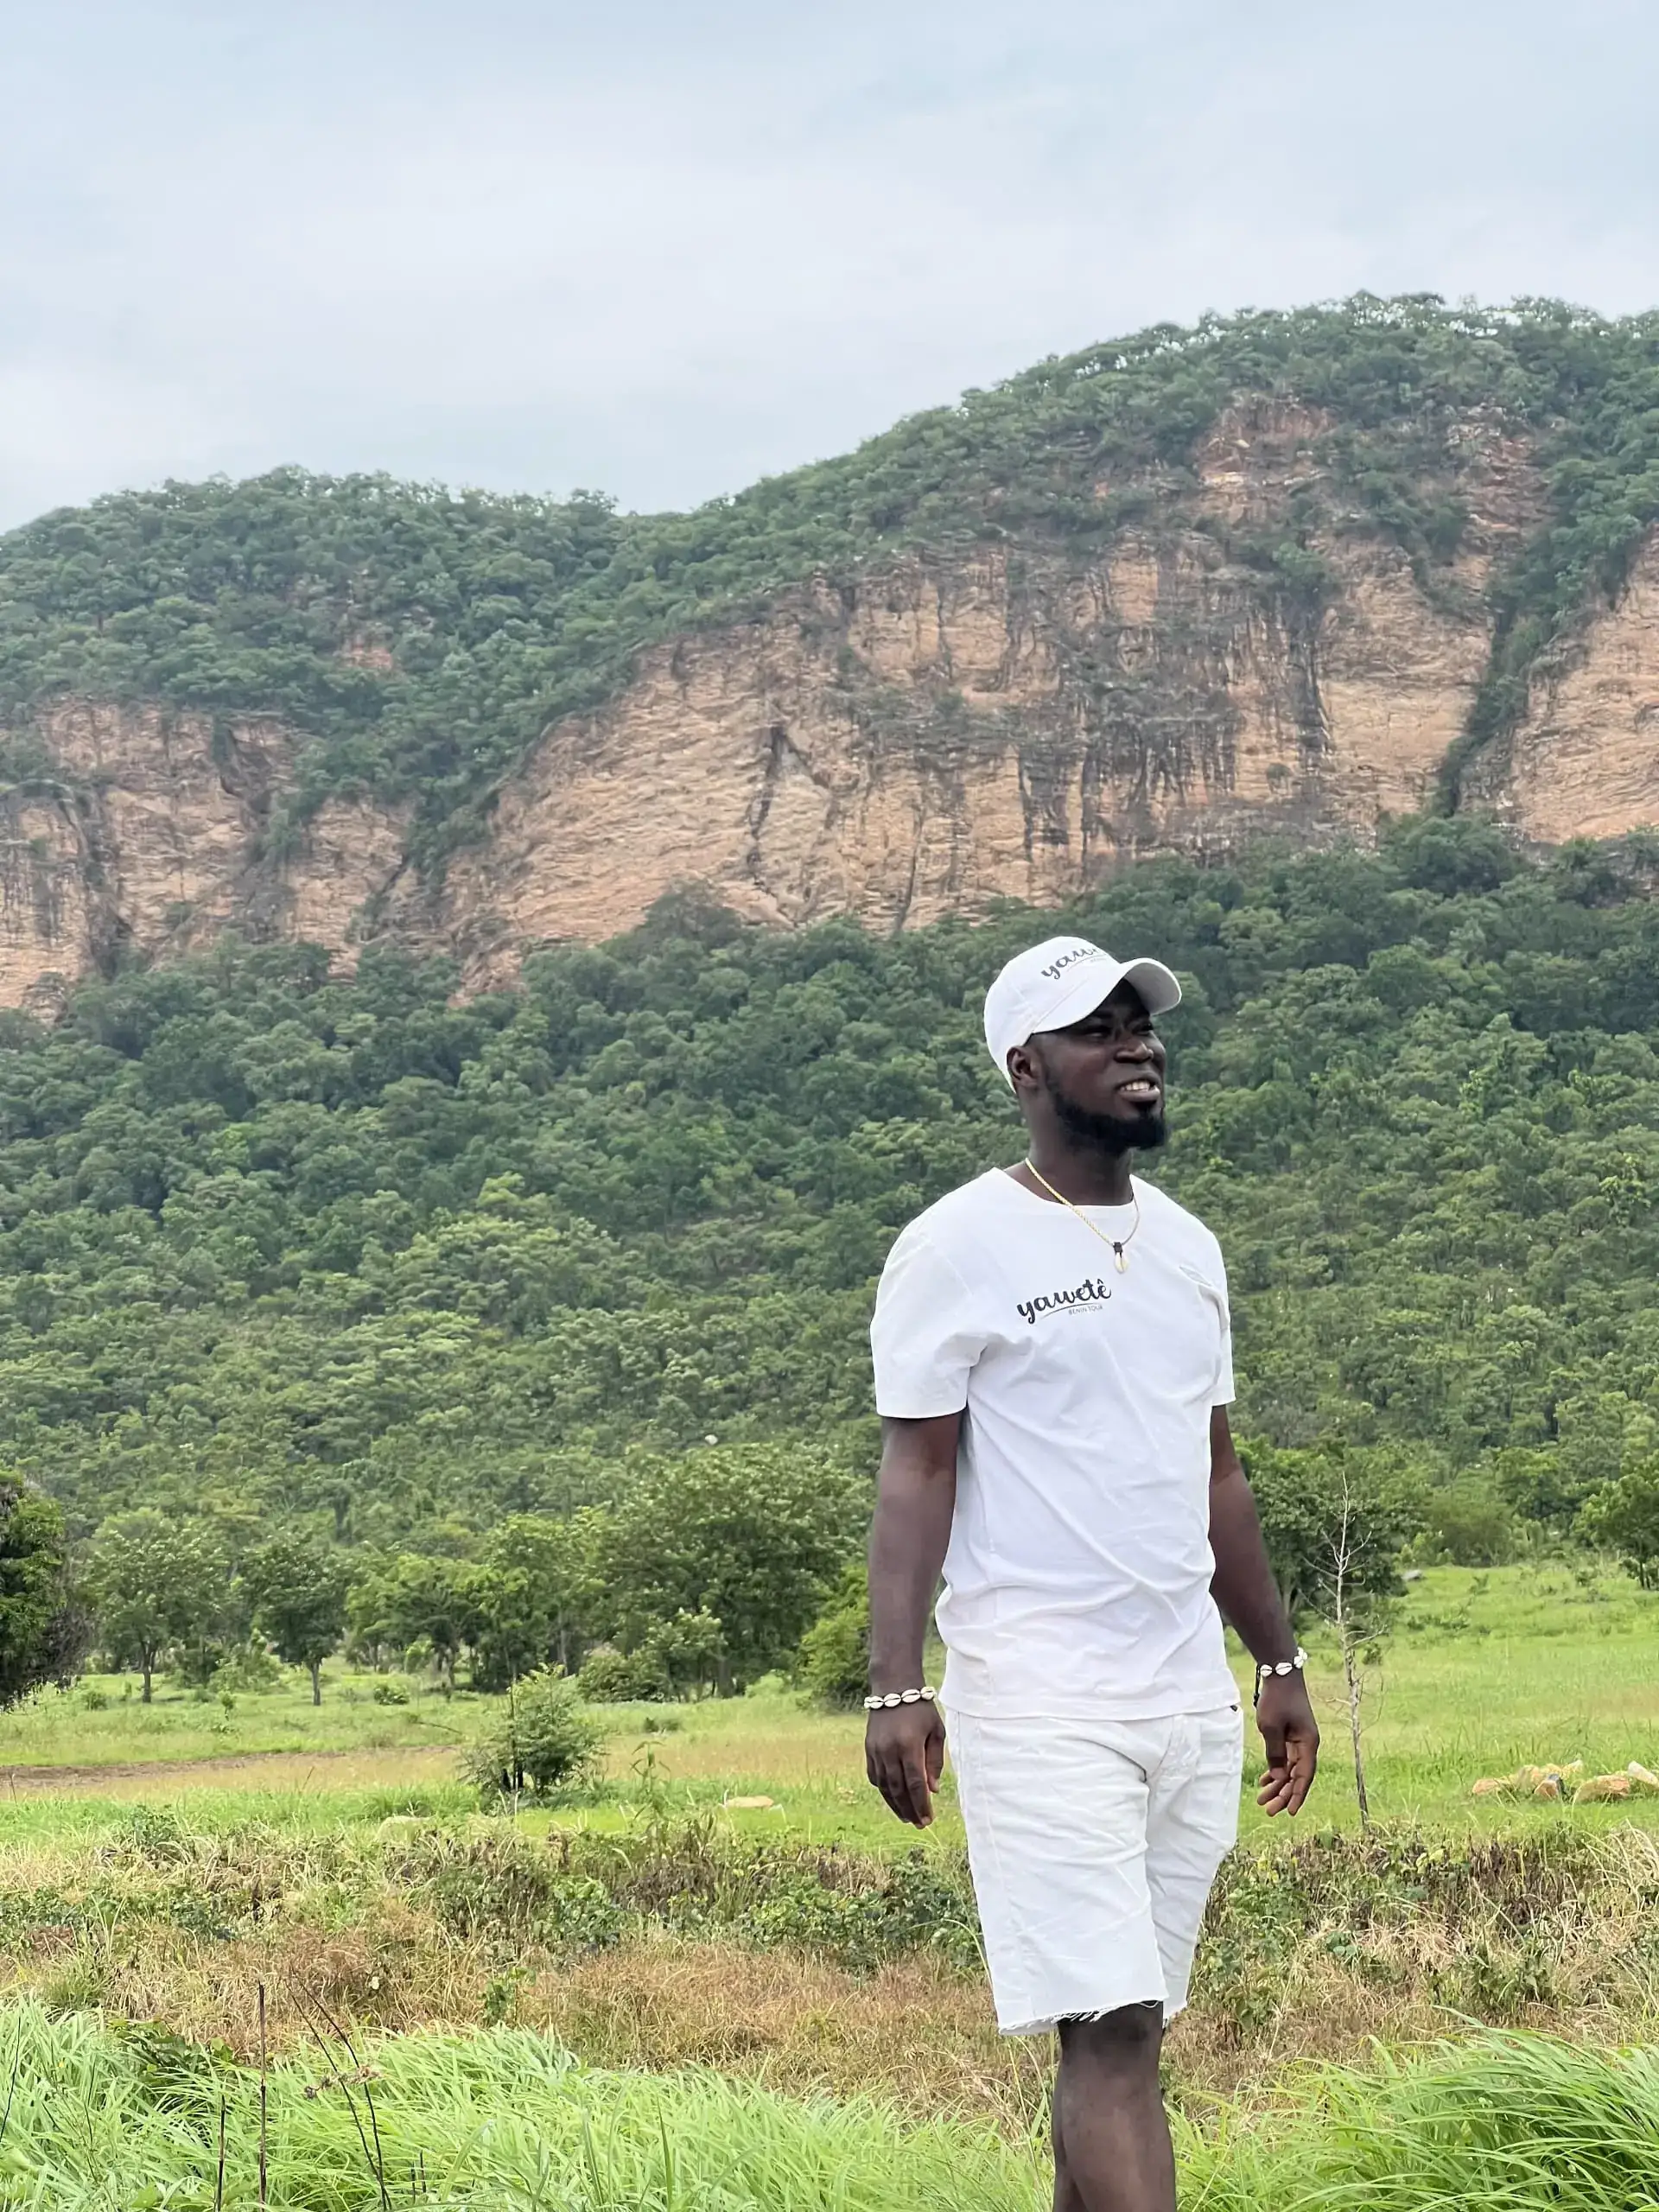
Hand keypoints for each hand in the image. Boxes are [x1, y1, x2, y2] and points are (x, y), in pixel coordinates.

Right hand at [865, 1701, 945, 1826]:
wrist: (894, 1687)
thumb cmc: (921, 1709)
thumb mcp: (936, 1731)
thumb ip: (935, 1761)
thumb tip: (933, 1790)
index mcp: (909, 1746)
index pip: (915, 1785)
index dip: (922, 1805)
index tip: (928, 1820)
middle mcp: (890, 1751)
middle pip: (899, 1790)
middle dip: (910, 1810)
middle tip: (919, 1824)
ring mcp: (876, 1750)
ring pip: (885, 1786)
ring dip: (895, 1804)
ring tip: (907, 1817)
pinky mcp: (869, 1749)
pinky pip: (875, 1776)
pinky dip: (884, 1790)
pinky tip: (893, 1798)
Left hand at [1255, 1674, 1317, 1815]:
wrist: (1280, 1674)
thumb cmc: (1277, 1699)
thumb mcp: (1271, 1727)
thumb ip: (1276, 1754)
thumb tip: (1280, 1777)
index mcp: (1308, 1743)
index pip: (1304, 1776)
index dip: (1297, 1795)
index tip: (1289, 1812)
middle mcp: (1307, 1745)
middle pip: (1297, 1776)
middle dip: (1284, 1794)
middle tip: (1268, 1810)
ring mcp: (1299, 1740)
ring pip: (1290, 1769)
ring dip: (1278, 1784)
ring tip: (1262, 1799)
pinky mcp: (1290, 1735)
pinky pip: (1285, 1759)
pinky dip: (1276, 1770)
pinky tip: (1266, 1781)